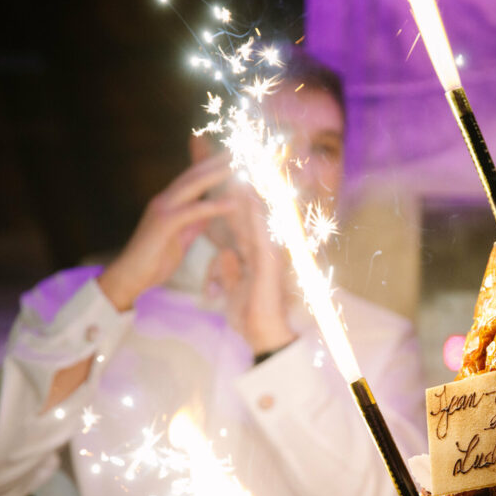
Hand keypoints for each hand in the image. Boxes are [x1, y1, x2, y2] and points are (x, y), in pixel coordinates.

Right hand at [98, 154, 234, 310]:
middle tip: (241, 147)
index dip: (212, 163)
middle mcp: (166, 199)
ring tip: (241, 165)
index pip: (194, 176)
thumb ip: (194, 222)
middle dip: (217, 159)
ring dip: (218, 173)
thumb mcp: (181, 237)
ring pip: (193, 184)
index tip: (233, 152)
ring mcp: (163, 208)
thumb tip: (209, 213)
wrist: (130, 277)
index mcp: (171, 202)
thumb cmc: (155, 259)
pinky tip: (233, 204)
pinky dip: (214, 206)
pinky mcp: (163, 223)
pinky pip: (193, 211)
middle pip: (194, 173)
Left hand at [211, 182, 297, 354]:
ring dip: (252, 193)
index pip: (243, 221)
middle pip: (254, 213)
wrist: (262, 335)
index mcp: (255, 256)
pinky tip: (250, 197)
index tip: (225, 176)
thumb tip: (226, 255)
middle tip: (238, 160)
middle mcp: (265, 251)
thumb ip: (230, 271)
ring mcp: (270, 255)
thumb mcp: (234, 289)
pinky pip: (263, 235)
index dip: (234, 199)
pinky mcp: (270, 265)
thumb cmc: (251, 317)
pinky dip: (257, 216)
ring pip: (260, 219)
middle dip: (244, 187)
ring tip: (242, 168)